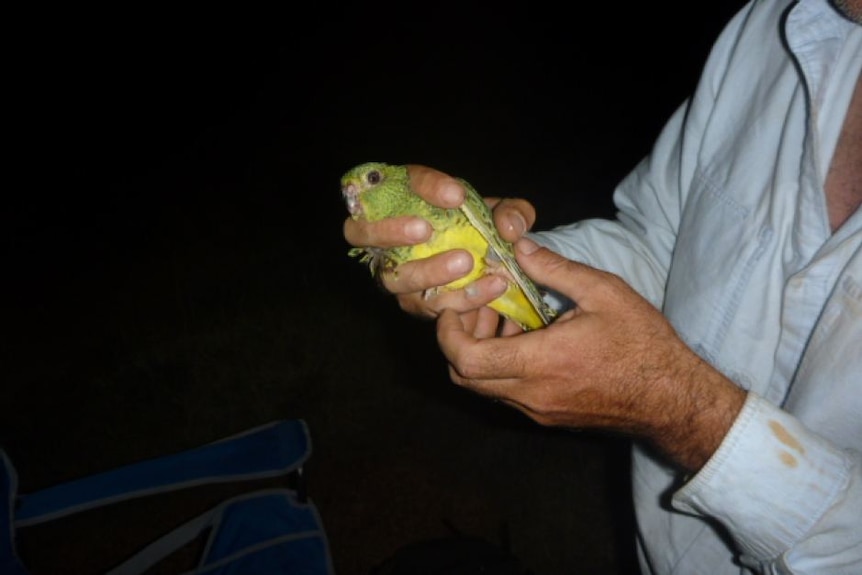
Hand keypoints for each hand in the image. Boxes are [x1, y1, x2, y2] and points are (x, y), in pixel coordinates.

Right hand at [342, 164, 536, 318]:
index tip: (456, 194)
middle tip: (426, 229)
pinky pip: (427, 304)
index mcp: (398, 198)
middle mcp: (382, 236)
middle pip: (359, 232)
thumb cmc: (484, 228)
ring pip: (392, 276)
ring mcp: (392, 272)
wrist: (491, 264)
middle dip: (390, 231)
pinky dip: (460, 298)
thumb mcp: (503, 214)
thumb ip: (511, 212)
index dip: (422, 186)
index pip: (395, 182)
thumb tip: (508, 229)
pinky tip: (490, 288)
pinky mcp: (413, 301)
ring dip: (426, 270)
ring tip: (466, 262)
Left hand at [435, 238, 746, 471]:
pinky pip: (507, 395)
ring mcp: (537, 411)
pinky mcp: (548, 417)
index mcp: (540, 363)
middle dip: (459, 340)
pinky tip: (527, 341)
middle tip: (479, 308)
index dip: (447, 332)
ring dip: (481, 354)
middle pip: (464, 376)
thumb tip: (520, 246)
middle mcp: (530, 394)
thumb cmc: (642, 343)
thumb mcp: (603, 292)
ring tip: (506, 319)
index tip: (454, 305)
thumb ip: (555, 269)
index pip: (465, 359)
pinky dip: (501, 368)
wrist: (672, 399)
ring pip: (484, 387)